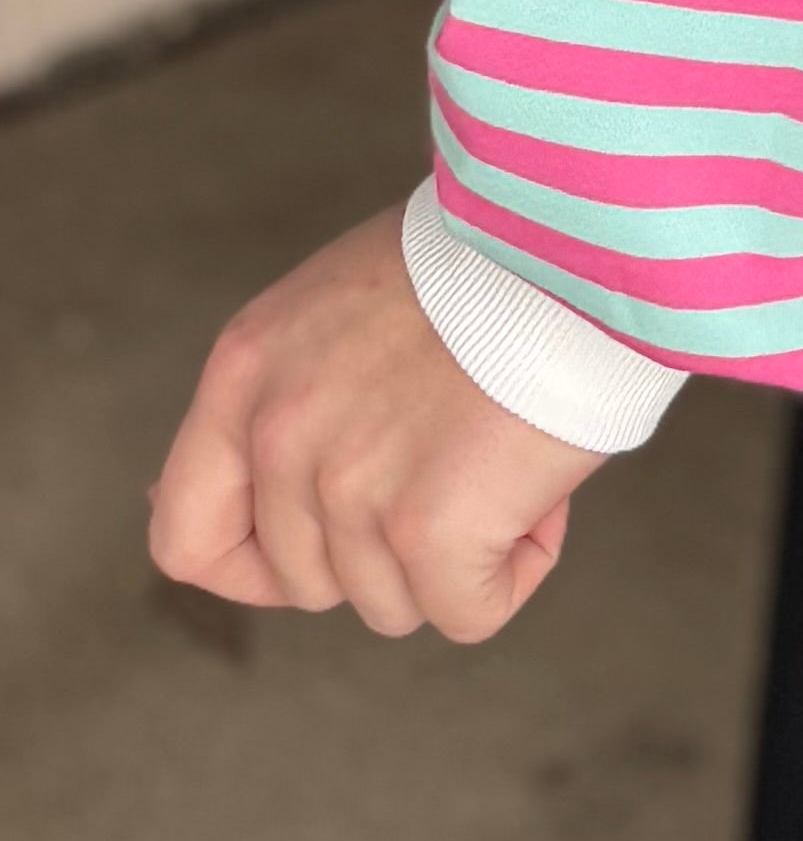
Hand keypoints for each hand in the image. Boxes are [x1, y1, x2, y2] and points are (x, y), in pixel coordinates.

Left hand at [149, 213, 604, 641]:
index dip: (253, 567)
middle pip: (309, 581)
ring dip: (460, 550)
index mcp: (244, 374)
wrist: (578, 227)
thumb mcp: (345, 304)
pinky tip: (544, 494)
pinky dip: (516, 567)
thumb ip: (295, 394)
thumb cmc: (487, 250)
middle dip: (389, 545)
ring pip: (394, 603)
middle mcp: (278, 437)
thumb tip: (262, 509)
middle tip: (460, 460)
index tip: (330, 542)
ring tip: (511, 451)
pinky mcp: (429, 530)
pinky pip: (468, 613)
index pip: (185, 537)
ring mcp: (348, 489)